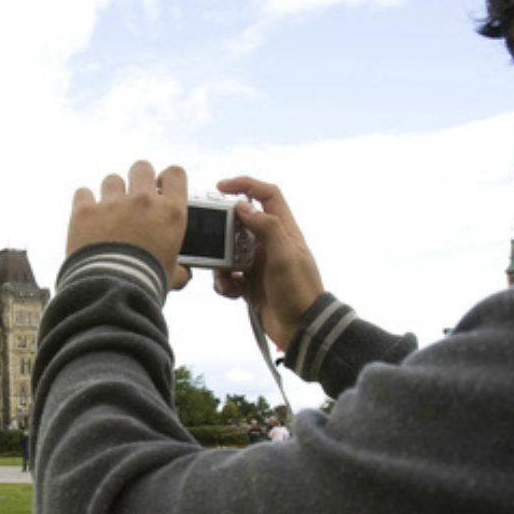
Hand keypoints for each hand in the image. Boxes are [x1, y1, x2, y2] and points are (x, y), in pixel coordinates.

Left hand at [67, 161, 190, 289]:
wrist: (111, 292)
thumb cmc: (145, 285)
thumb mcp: (170, 276)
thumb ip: (179, 270)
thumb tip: (184, 274)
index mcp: (171, 213)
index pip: (175, 174)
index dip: (166, 178)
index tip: (160, 188)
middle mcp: (144, 201)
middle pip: (141, 167)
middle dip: (138, 178)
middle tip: (133, 197)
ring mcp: (113, 204)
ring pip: (112, 179)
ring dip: (111, 192)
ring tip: (109, 213)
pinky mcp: (85, 211)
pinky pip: (83, 192)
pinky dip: (85, 202)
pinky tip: (87, 217)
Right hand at [213, 176, 325, 348]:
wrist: (301, 329)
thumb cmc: (299, 291)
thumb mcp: (285, 255)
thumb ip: (266, 227)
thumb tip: (243, 206)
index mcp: (284, 231)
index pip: (267, 195)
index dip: (245, 185)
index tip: (221, 187)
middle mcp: (270, 243)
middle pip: (240, 223)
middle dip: (223, 232)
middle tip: (212, 239)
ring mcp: (259, 263)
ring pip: (229, 251)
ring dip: (221, 263)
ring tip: (227, 278)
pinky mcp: (250, 283)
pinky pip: (228, 275)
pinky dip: (224, 282)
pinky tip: (231, 292)